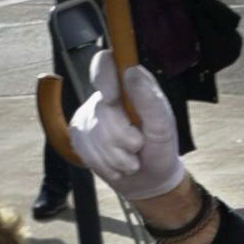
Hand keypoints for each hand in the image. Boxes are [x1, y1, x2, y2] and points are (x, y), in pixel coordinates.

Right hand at [68, 52, 186, 201]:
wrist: (149, 179)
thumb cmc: (160, 148)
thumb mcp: (163, 125)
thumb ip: (149, 100)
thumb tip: (131, 71)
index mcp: (128, 84)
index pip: (104, 63)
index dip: (103, 78)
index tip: (112, 99)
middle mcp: (106, 95)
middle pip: (102, 111)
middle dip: (123, 138)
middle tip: (138, 145)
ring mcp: (90, 116)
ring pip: (94, 135)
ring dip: (118, 156)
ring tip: (131, 158)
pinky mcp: (79, 137)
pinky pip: (86, 151)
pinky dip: (107, 165)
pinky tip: (118, 165)